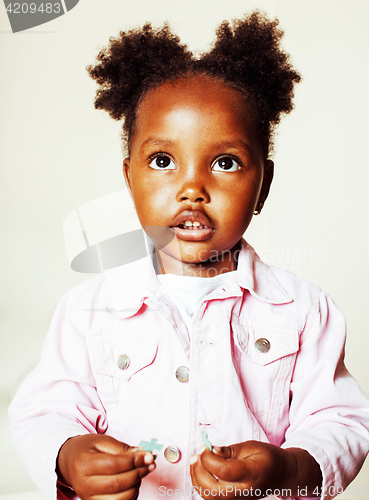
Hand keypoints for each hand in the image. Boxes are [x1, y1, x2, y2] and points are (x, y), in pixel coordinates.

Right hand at [57, 434, 155, 499]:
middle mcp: (83, 484)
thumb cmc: (87, 449)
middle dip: (138, 473)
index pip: (114, 465)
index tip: (149, 456)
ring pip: (120, 498)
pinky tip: (132, 483)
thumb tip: (142, 456)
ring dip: (136, 486)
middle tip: (149, 464)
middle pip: (117, 484)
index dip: (134, 461)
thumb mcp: (102, 441)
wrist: (70, 461)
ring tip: (139, 472)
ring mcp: (88, 498)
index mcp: (84, 463)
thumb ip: (122, 449)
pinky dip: (130, 495)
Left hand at [190, 440, 321, 498]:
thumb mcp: (251, 446)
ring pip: (210, 497)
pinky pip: (213, 498)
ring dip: (197, 479)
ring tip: (196, 461)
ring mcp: (240, 499)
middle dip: (199, 472)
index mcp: (252, 474)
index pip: (225, 471)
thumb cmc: (268, 457)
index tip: (205, 447)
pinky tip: (201, 471)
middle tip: (196, 455)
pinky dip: (202, 486)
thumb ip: (230, 450)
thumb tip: (211, 450)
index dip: (210, 459)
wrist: (282, 474)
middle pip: (213, 490)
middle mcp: (245, 491)